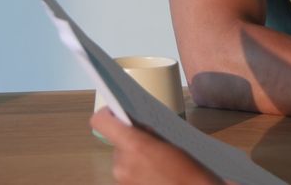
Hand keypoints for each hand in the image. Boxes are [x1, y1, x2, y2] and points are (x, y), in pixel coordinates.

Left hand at [89, 108, 224, 184]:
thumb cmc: (189, 172)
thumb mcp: (171, 143)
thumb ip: (148, 133)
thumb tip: (136, 128)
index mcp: (133, 146)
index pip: (101, 122)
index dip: (107, 115)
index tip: (116, 112)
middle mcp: (121, 164)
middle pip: (117, 145)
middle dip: (131, 144)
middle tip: (152, 147)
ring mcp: (121, 181)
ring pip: (122, 161)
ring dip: (135, 160)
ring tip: (157, 166)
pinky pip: (127, 176)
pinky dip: (138, 174)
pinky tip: (155, 177)